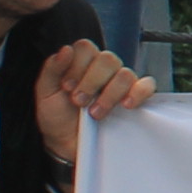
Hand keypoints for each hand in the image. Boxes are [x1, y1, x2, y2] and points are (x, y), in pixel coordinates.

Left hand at [36, 42, 155, 164]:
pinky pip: (147, 86)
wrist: (67, 144)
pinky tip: (125, 105)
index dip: (76, 66)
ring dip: (108, 94)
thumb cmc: (57, 117)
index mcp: (82, 63)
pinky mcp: (135, 98)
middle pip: (107, 58)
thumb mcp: (45, 93)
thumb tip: (66, 50)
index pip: (86, 48)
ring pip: (125, 73)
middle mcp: (103, 69)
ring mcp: (121, 83)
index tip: (67, 87)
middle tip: (79, 101)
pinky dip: (138, 93)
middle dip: (91, 82)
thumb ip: (52, 69)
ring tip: (95, 112)